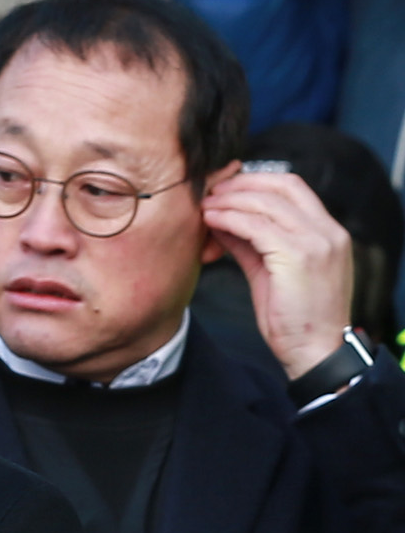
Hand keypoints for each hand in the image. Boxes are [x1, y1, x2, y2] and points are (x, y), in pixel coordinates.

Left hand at [201, 169, 353, 378]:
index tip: (227, 187)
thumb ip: (251, 245)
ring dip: (232, 200)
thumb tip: (224, 223)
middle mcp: (327, 231)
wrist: (314, 351)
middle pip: (282, 186)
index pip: (294, 187)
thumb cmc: (294, 319)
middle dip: (242, 184)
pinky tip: (212, 221)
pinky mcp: (298, 257)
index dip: (257, 181)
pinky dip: (231, 220)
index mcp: (327, 231)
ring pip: (267, 203)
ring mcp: (316, 242)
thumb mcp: (270, 273)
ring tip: (204, 205)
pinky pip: (258, 227)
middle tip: (210, 190)